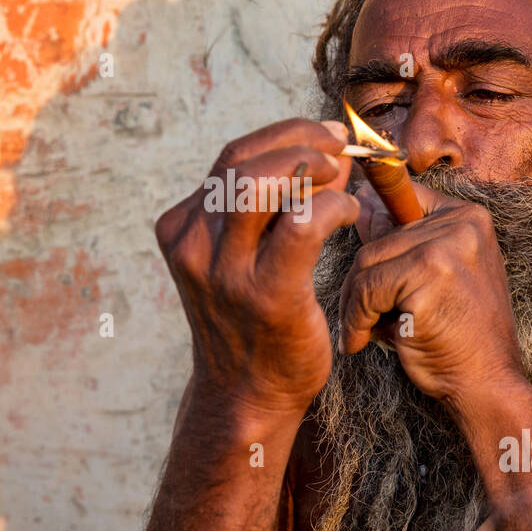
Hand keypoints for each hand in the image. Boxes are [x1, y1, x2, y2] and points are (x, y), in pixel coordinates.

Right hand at [155, 118, 360, 418]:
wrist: (246, 394)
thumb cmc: (253, 319)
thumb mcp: (240, 255)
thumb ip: (269, 206)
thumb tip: (325, 156)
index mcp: (182, 228)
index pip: (232, 156)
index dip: (285, 135)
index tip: (324, 136)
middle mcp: (194, 245)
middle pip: (240, 160)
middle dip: (298, 140)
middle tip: (339, 148)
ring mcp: (225, 271)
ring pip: (259, 183)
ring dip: (310, 166)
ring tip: (342, 176)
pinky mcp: (266, 294)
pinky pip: (303, 225)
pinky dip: (333, 206)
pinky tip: (348, 214)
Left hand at [339, 179, 531, 428]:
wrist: (488, 384)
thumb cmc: (459, 336)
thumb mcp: (440, 278)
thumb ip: (406, 245)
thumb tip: (357, 207)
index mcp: (470, 217)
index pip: (403, 199)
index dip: (375, 231)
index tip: (366, 271)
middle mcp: (462, 223)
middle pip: (379, 239)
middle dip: (360, 282)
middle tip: (357, 317)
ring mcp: (446, 247)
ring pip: (367, 263)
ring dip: (354, 303)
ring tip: (360, 331)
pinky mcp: (428, 275)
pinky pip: (367, 291)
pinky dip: (355, 320)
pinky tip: (359, 341)